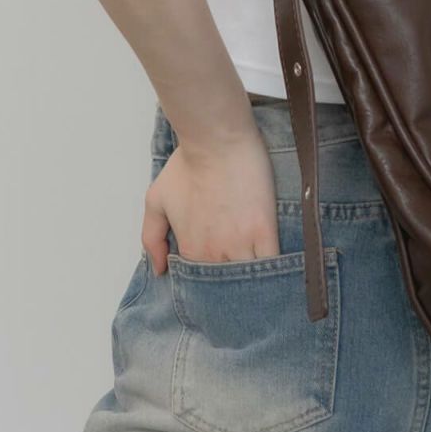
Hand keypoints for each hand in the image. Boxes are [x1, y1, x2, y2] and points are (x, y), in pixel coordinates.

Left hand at [141, 122, 279, 274]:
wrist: (217, 141)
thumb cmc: (188, 165)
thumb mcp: (156, 199)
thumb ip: (151, 238)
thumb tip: (160, 269)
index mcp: (191, 249)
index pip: (201, 284)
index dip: (210, 284)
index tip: (219, 278)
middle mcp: (214, 253)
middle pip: (228, 286)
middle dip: (233, 289)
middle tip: (241, 281)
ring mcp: (241, 244)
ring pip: (250, 280)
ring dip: (255, 282)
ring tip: (261, 276)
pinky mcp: (265, 231)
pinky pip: (273, 263)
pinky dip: (275, 270)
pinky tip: (279, 270)